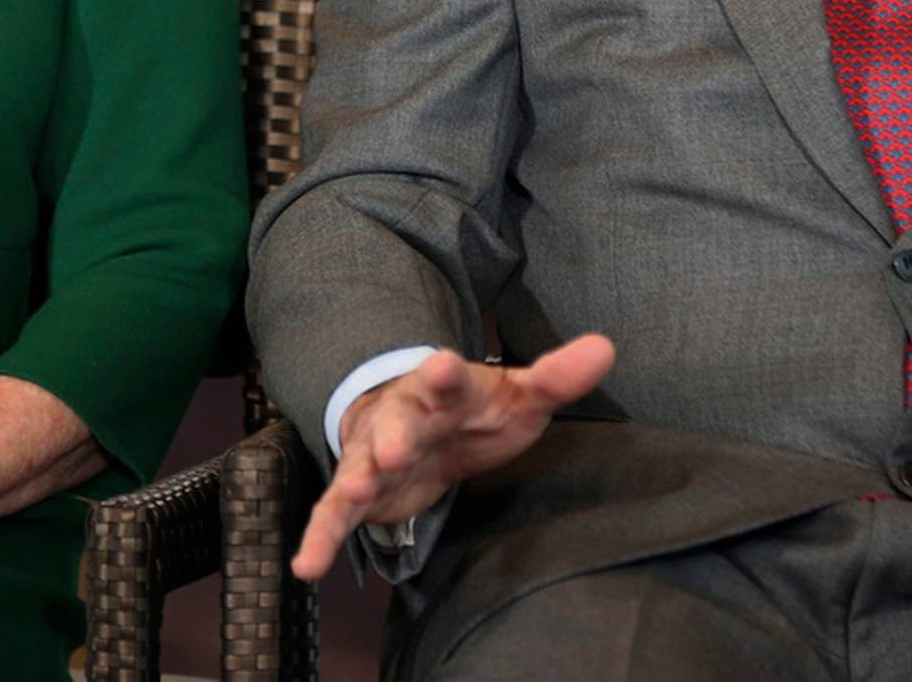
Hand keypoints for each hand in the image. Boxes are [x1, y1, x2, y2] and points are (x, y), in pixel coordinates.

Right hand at [293, 334, 615, 582]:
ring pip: (360, 464)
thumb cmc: (474, 410)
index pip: (446, 378)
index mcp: (444, 389)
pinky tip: (305, 565)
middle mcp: (402, 416)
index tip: (445, 367)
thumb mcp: (519, 394)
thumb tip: (607, 347)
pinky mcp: (360, 494)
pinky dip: (318, 537)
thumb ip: (557, 376)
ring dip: (355, 478)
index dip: (445, 374)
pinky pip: (333, 514)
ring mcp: (374, 454)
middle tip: (393, 451)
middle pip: (396, 422)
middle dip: (393, 435)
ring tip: (353, 493)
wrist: (418, 423)